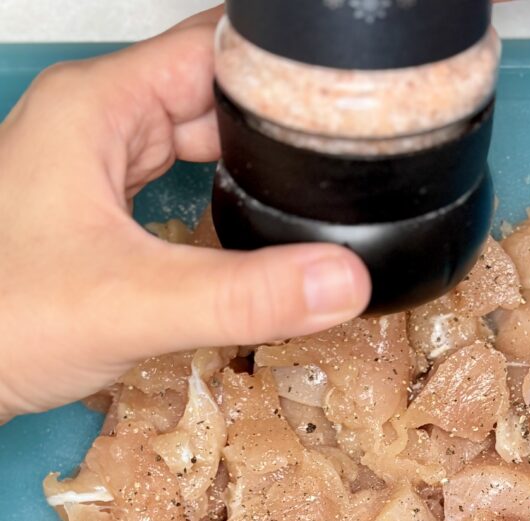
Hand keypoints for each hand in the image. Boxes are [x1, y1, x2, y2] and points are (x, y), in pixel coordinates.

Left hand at [0, 8, 370, 421]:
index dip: (285, 73)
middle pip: (211, 96)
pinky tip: (253, 227)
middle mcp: (95, 124)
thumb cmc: (0, 321)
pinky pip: (175, 184)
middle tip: (353, 160)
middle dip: (277, 126)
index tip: (354, 102)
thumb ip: (242, 295)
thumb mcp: (133, 305)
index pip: (213, 50)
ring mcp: (93, 167)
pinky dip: (218, 200)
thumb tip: (343, 280)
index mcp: (97, 108)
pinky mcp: (96, 213)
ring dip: (249, 167)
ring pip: (194, 142)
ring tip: (317, 192)